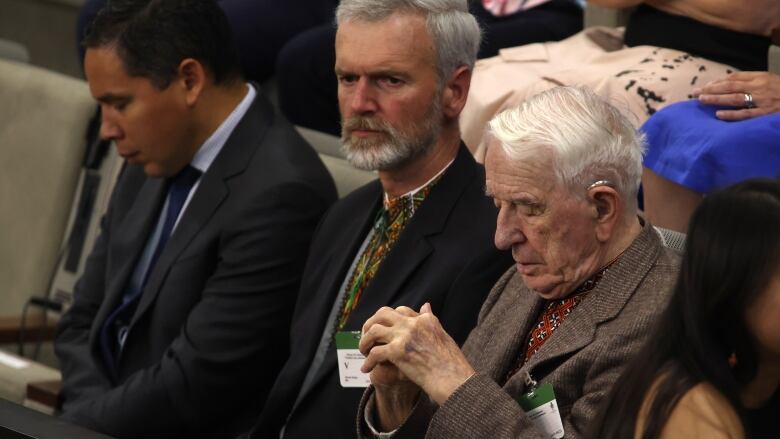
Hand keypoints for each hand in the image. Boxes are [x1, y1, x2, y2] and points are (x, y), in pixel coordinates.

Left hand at [360, 303, 474, 405]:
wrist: (455, 380)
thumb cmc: (452, 364)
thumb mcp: (443, 336)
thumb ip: (431, 320)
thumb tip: (425, 305)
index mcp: (425, 320)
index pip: (401, 311)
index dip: (389, 320)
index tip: (384, 329)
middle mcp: (413, 324)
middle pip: (383, 314)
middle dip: (371, 323)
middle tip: (367, 336)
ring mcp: (404, 336)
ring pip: (374, 330)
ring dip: (365, 341)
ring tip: (363, 352)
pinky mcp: (397, 352)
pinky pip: (374, 353)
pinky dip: (368, 361)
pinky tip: (366, 369)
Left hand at [693, 71, 779, 119]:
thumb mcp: (770, 80)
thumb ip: (752, 81)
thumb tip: (730, 83)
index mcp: (760, 77)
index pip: (734, 78)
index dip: (717, 82)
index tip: (704, 86)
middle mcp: (759, 87)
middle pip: (730, 86)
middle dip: (711, 89)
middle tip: (695, 93)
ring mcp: (762, 100)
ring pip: (735, 98)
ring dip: (716, 99)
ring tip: (702, 100)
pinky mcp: (765, 113)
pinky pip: (746, 114)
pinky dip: (731, 114)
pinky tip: (718, 115)